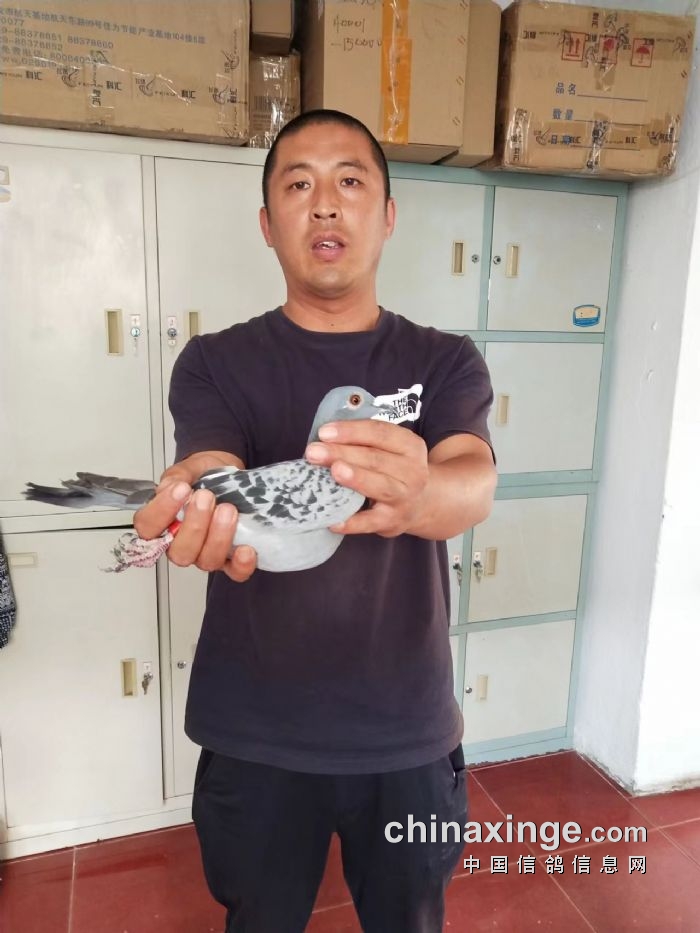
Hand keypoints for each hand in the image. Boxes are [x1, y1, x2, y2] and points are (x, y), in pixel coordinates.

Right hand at [133, 468, 256, 582]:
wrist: (228, 475)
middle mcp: (182, 545)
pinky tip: (246, 548)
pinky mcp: (232, 559)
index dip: (161, 512)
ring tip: (228, 510)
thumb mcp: (187, 470)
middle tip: (206, 497)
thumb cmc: (203, 478)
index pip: (148, 528)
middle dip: (194, 526)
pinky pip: (235, 572)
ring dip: (218, 537)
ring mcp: (206, 554)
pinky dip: (241, 564)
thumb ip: (175, 478)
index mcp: (163, 525)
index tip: (181, 489)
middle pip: (179, 553)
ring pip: (207, 561)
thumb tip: (169, 487)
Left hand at [305, 419, 429, 536]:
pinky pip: (369, 522)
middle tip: (314, 452)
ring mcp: (404, 498)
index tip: (324, 432)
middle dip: (342, 453)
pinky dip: (351, 523)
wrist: (420, 504)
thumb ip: (363, 441)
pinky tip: (333, 521)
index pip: (380, 433)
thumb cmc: (394, 470)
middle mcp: (413, 472)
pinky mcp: (392, 522)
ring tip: (334, 470)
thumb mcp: (390, 449)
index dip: (352, 431)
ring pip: (379, 486)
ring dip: (356, 478)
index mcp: (410, 446)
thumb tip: (325, 437)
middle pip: (375, 459)